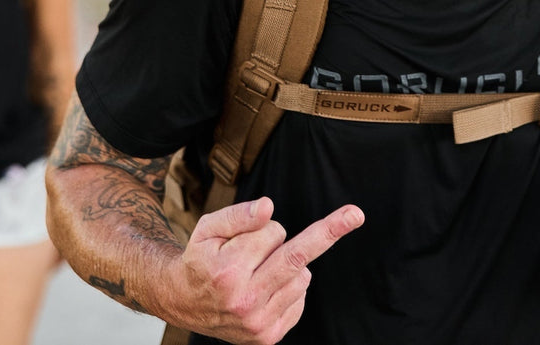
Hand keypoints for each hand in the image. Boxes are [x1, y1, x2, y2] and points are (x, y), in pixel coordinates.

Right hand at [170, 196, 363, 344]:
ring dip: (289, 264)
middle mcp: (244, 301)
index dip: (265, 226)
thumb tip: (269, 207)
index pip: (272, 232)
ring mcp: (258, 323)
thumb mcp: (209, 228)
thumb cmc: (201, 258)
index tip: (254, 227)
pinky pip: (301, 298)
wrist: (184, 302)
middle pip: (298, 256)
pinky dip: (292, 285)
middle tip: (356, 214)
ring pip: (301, 276)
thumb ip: (238, 215)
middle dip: (328, 230)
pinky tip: (266, 287)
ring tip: (258, 269)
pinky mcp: (269, 336)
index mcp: (227, 272)